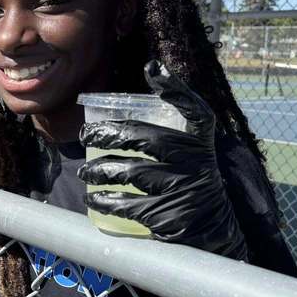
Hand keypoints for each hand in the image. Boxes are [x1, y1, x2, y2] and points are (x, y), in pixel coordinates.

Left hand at [78, 61, 247, 259]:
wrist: (211, 227)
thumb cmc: (189, 179)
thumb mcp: (190, 149)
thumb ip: (172, 122)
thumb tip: (151, 72)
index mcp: (200, 141)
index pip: (195, 109)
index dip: (176, 88)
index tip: (152, 69)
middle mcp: (194, 160)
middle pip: (143, 138)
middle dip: (107, 134)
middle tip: (85, 137)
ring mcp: (180, 187)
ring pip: (129, 172)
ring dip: (99, 171)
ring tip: (85, 172)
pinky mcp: (167, 213)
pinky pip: (126, 204)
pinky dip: (104, 200)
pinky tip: (92, 198)